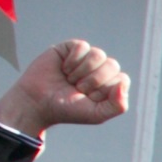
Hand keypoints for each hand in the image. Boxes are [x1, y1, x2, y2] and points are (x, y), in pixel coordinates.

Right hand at [0, 40, 130, 136]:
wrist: (38, 102)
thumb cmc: (68, 110)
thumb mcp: (97, 114)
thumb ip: (118, 105)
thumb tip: (123, 83)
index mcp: (110, 85)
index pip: (122, 79)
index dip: (105, 89)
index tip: (89, 98)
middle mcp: (101, 70)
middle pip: (112, 65)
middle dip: (93, 81)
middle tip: (78, 89)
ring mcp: (86, 58)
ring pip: (99, 54)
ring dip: (82, 71)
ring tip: (70, 79)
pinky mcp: (71, 48)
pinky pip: (83, 46)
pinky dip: (72, 60)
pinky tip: (63, 69)